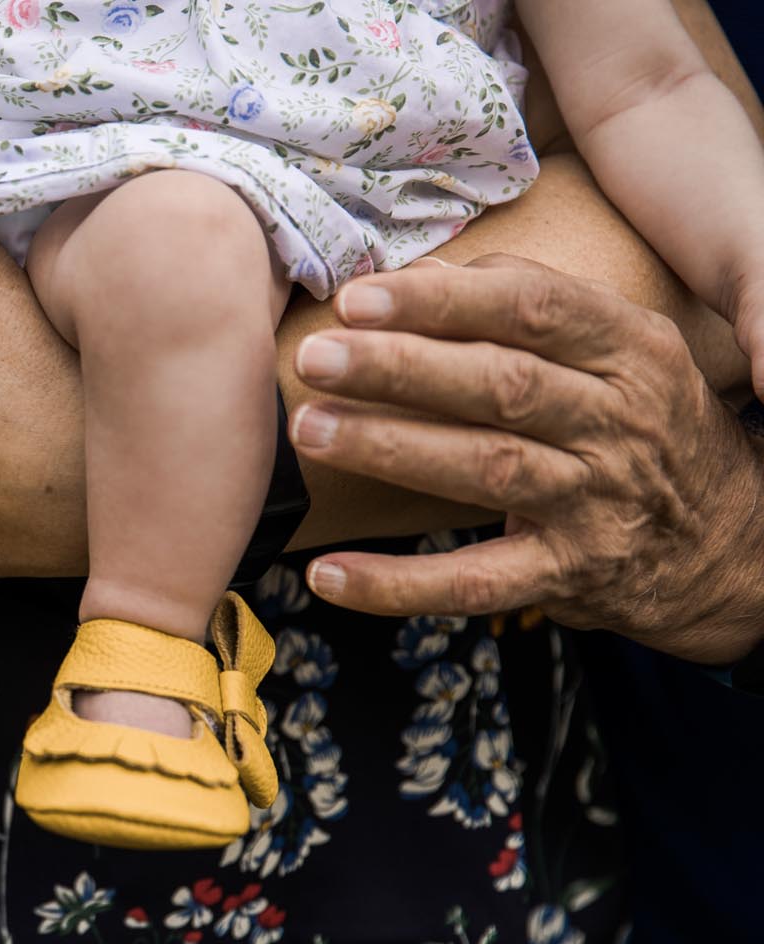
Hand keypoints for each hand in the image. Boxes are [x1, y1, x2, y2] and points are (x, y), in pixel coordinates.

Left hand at [290, 254, 763, 665]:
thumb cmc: (642, 426)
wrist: (730, 544)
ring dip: (390, 449)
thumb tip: (418, 270)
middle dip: (400, 367)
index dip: (443, 301)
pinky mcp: (569, 576)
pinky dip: (397, 584)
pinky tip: (328, 575)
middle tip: (317, 356)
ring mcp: (598, 503)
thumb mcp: (619, 351)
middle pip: (502, 385)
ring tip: (310, 429)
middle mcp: (621, 422)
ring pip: (486, 470)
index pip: (535, 308)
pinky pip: (474, 582)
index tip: (359, 298)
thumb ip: (528, 303)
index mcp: (632, 350)